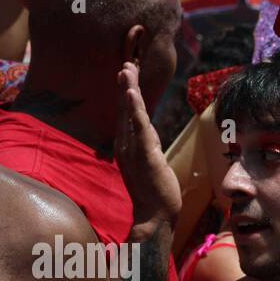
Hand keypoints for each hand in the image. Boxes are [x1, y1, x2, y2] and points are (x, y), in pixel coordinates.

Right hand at [116, 62, 180, 226]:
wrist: (154, 217)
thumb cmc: (154, 192)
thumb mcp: (150, 162)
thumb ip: (147, 145)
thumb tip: (149, 132)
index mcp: (128, 146)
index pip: (127, 114)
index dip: (126, 93)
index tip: (127, 72)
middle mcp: (126, 145)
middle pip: (125, 110)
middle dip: (126, 85)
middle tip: (126, 63)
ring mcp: (134, 150)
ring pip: (130, 115)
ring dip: (128, 91)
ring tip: (127, 70)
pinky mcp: (144, 156)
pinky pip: (140, 129)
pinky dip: (135, 110)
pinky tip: (133, 95)